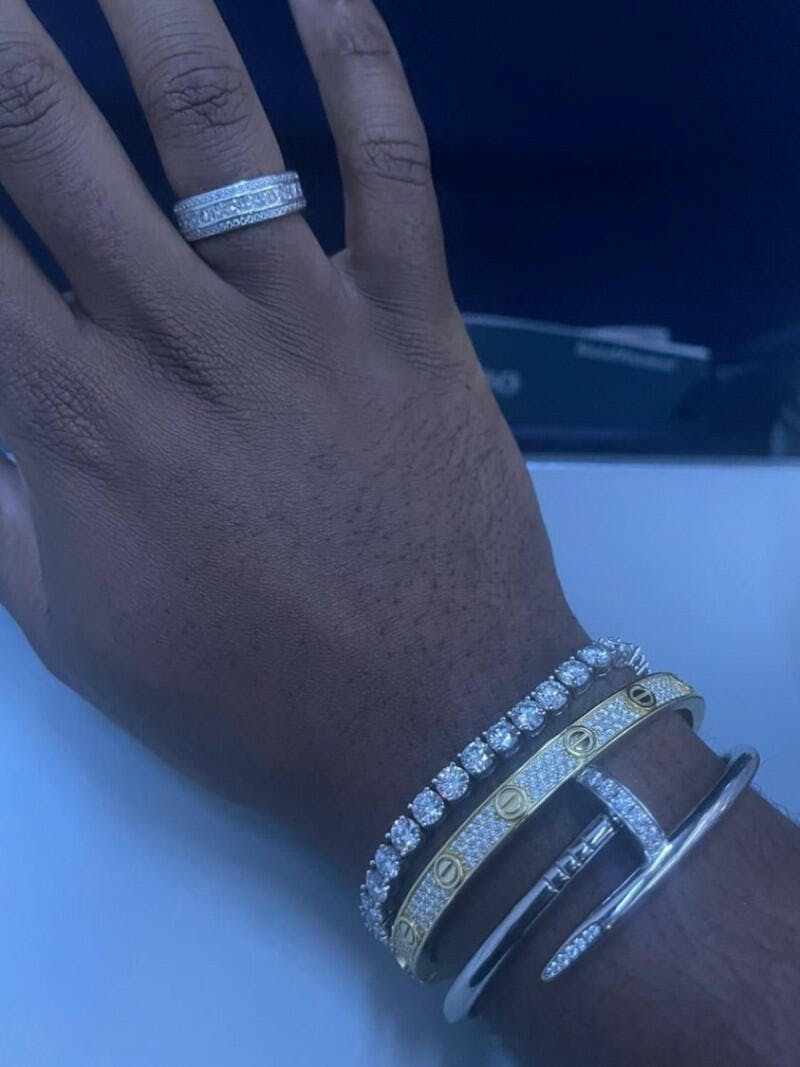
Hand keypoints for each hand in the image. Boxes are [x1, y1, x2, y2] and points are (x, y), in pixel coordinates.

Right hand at [0, 0, 579, 863]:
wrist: (441, 730)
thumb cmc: (252, 697)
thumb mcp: (80, 633)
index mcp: (82, 429)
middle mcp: (180, 347)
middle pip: (49, 148)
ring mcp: (310, 324)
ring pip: (213, 129)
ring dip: (154, 5)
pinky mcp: (418, 324)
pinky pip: (392, 171)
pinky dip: (361, 64)